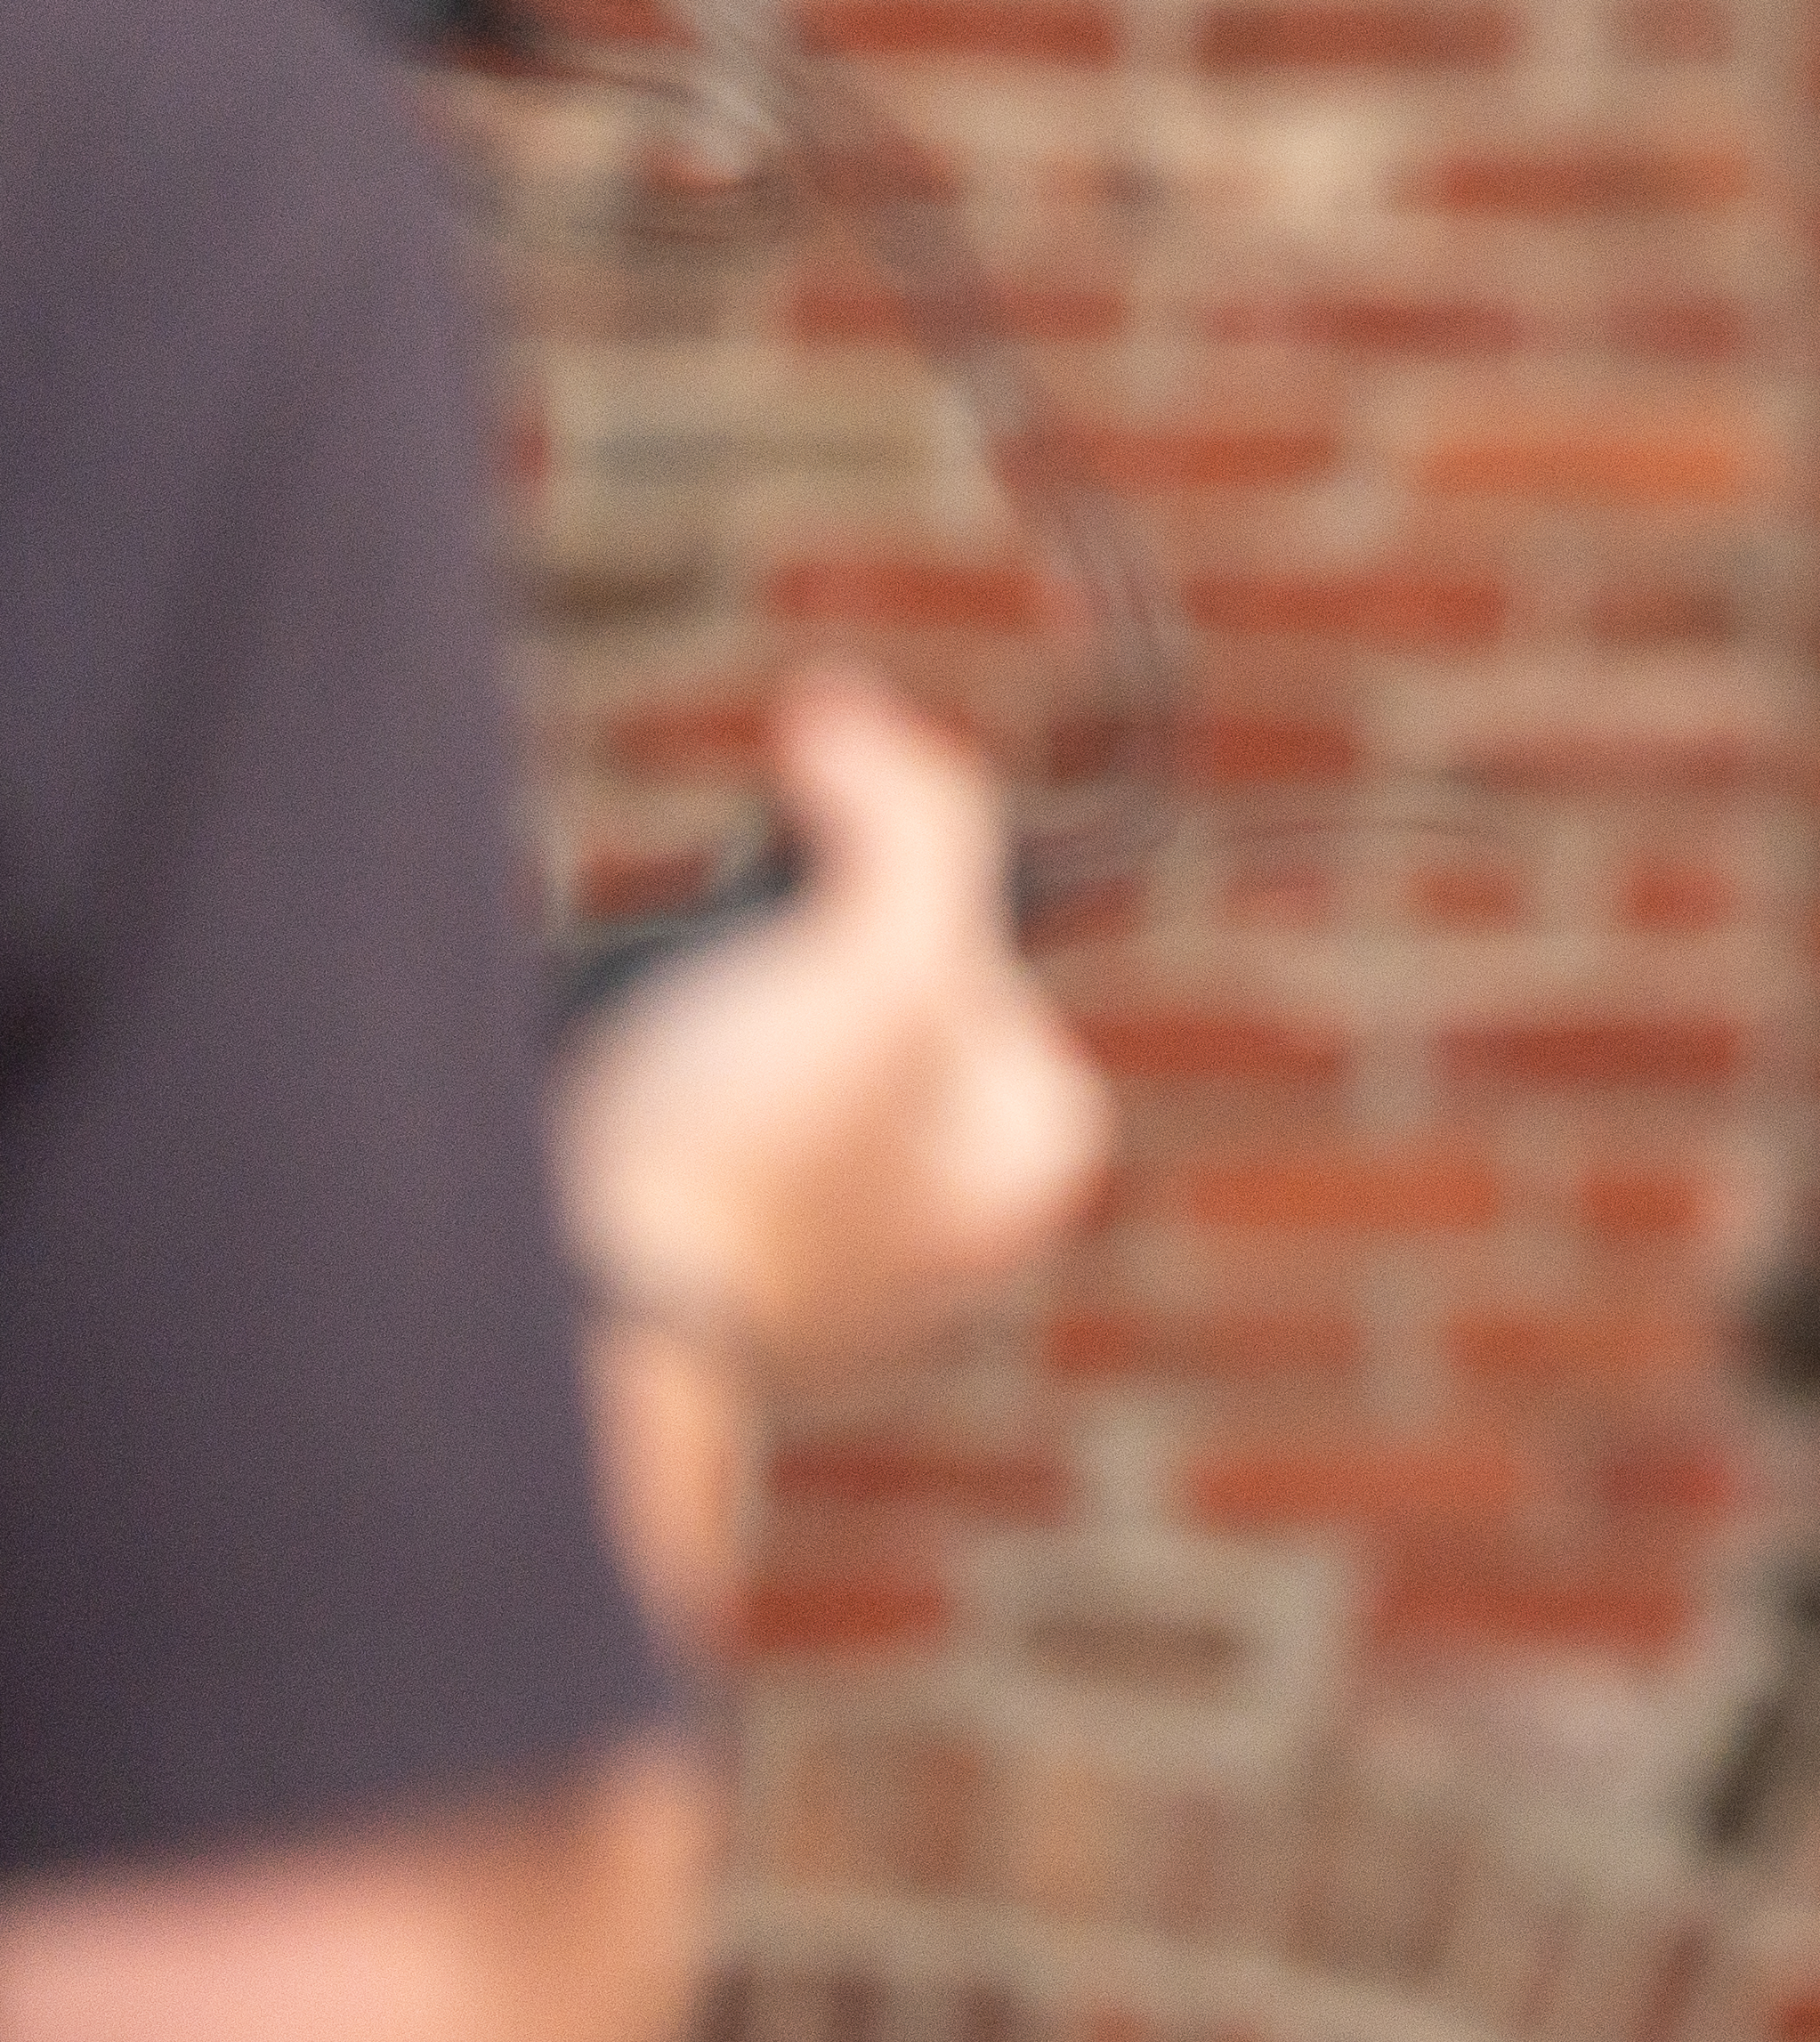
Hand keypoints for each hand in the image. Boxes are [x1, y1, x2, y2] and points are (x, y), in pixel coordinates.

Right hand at [550, 666, 1111, 1365]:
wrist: (572, 1329)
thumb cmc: (746, 1155)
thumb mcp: (879, 955)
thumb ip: (908, 820)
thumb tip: (849, 711)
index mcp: (1027, 1154)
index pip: (962, 942)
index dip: (860, 903)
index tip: (788, 940)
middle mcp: (945, 1224)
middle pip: (849, 997)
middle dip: (755, 971)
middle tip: (695, 1015)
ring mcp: (820, 1267)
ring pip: (745, 1063)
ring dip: (675, 1028)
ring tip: (640, 1071)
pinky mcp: (701, 1287)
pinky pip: (667, 1138)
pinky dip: (622, 1102)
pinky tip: (595, 1126)